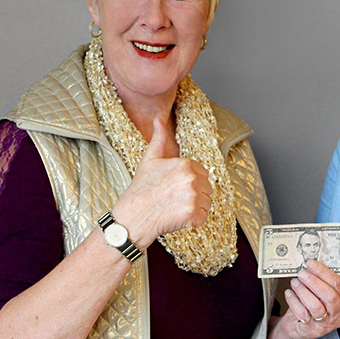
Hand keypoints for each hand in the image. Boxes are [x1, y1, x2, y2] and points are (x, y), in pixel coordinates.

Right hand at [113, 117, 212, 248]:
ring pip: (206, 202)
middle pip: (206, 187)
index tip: (174, 186)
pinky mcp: (193, 215)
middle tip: (173, 198)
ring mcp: (193, 197)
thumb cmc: (141, 188)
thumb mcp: (150, 159)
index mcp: (185, 164)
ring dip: (194, 207)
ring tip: (174, 207)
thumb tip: (158, 118)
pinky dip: (193, 220)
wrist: (133, 216)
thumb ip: (159, 138)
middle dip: (194, 194)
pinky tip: (177, 217)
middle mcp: (191, 179)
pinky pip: (203, 217)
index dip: (189, 181)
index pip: (202, 173)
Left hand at [281, 259, 339, 338]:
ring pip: (316, 306)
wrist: (297, 328)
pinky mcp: (312, 331)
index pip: (337, 284)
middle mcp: (337, 314)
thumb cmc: (308, 307)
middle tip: (302, 274)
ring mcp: (325, 324)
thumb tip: (310, 265)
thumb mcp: (318, 294)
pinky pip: (302, 314)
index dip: (324, 272)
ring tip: (294, 283)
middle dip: (314, 282)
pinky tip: (289, 293)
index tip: (311, 264)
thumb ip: (318, 281)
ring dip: (303, 291)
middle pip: (330, 296)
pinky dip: (294, 301)